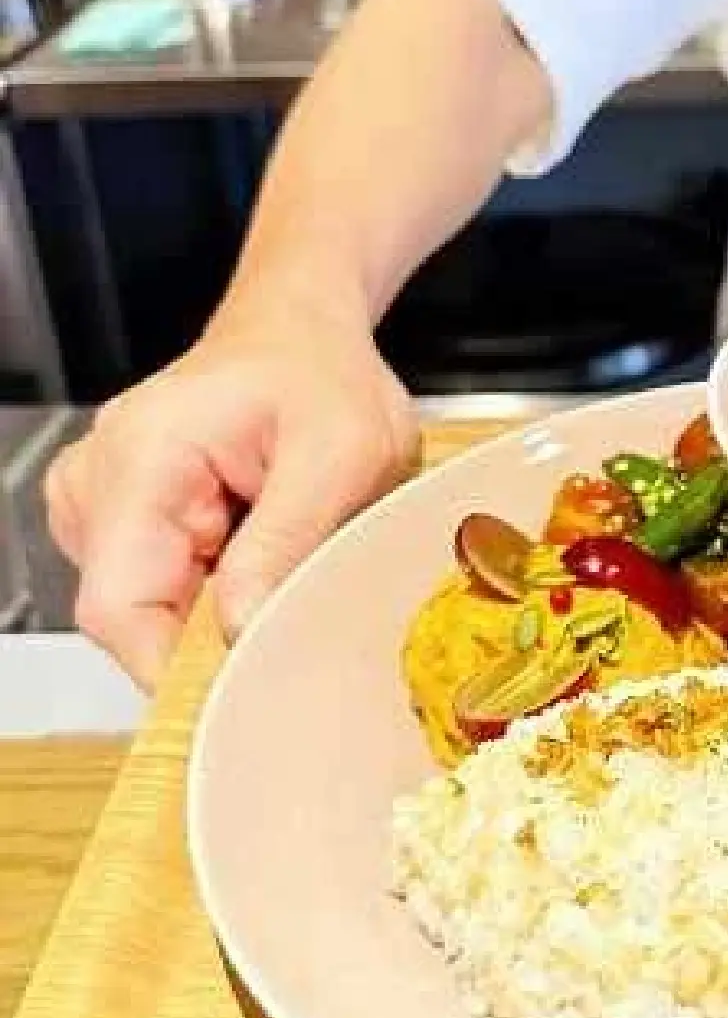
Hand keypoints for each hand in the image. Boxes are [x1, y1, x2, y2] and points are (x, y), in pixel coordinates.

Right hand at [46, 292, 417, 686]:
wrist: (299, 334)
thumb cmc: (320, 375)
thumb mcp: (342, 451)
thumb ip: (286, 539)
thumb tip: (237, 628)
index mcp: (141, 458)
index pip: (120, 606)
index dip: (179, 667)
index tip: (249, 683)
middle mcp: (96, 482)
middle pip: (131, 617)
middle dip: (214, 632)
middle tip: (295, 599)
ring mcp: (98, 502)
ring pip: (147, 611)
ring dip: (216, 607)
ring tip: (280, 547)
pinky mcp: (121, 520)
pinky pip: (157, 591)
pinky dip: (209, 589)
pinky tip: (252, 545)